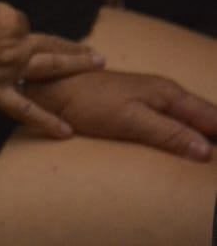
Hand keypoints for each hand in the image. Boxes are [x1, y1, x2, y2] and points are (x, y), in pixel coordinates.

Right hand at [0, 0, 102, 138]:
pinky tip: (65, 131)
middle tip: (92, 52)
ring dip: (75, 67)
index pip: (21, 23)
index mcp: (4, 15)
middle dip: (71, 48)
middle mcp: (13, 41)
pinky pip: (25, 109)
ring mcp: (6, 68)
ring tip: (96, 65)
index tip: (2, 33)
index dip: (13, 29)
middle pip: (48, 43)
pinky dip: (46, 122)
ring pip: (48, 68)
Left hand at [24, 70, 216, 160]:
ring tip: (206, 156)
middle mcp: (164, 93)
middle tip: (214, 162)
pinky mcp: (138, 108)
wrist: (52, 90)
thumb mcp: (131, 120)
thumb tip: (207, 151)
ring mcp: (151, 99)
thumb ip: (169, 133)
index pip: (212, 116)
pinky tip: (184, 146)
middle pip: (204, 117)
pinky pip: (171, 121)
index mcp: (169, 93)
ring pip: (188, 119)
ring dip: (201, 135)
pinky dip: (183, 133)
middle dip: (214, 135)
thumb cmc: (89, 102)